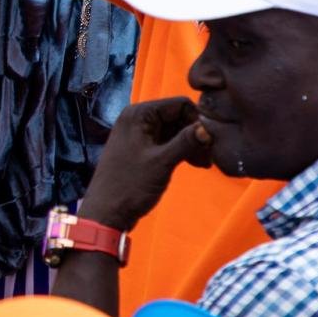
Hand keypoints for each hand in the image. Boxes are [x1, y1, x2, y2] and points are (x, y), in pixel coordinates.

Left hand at [78, 96, 210, 230]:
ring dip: (190, 144)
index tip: (211, 141)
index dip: (197, 120)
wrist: (106, 212)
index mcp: (139, 114)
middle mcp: (137, 118)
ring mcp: (138, 133)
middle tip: (209, 157)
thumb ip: (186, 141)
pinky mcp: (140, 148)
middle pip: (177, 116)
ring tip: (204, 164)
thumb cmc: (131, 184)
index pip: (179, 104)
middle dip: (194, 134)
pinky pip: (166, 142)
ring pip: (174, 130)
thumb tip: (209, 128)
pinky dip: (180, 151)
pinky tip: (193, 164)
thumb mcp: (162, 162)